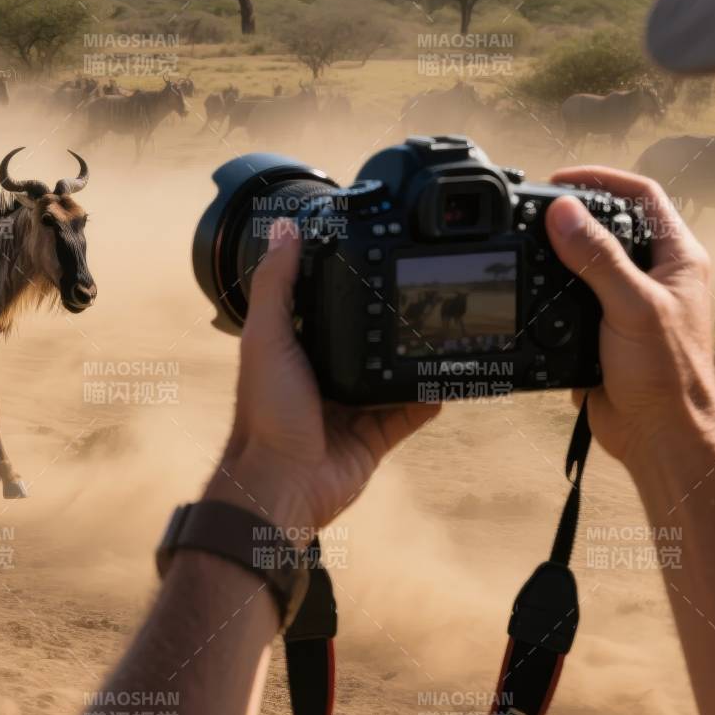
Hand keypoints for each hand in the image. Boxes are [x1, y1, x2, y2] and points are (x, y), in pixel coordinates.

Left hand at [204, 220, 439, 533]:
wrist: (284, 485)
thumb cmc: (265, 415)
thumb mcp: (266, 339)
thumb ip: (275, 284)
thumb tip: (283, 229)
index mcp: (296, 347)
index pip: (325, 303)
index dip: (346, 281)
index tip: (375, 253)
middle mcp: (324, 372)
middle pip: (366, 337)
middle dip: (390, 318)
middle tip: (425, 289)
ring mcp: (352, 404)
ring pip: (393, 371)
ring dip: (415, 355)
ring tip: (445, 327)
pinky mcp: (376, 433)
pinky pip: (411, 410)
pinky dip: (430, 395)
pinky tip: (448, 376)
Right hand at [544, 167, 714, 471]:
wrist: (659, 436)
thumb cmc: (667, 375)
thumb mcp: (632, 306)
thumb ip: (598, 258)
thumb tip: (563, 213)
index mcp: (678, 258)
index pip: (642, 196)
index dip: (602, 178)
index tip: (560, 180)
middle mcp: (656, 275)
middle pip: (611, 224)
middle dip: (573, 214)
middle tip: (536, 211)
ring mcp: (630, 303)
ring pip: (588, 263)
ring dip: (559, 254)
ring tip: (528, 245)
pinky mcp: (604, 331)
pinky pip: (572, 300)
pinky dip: (550, 293)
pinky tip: (533, 292)